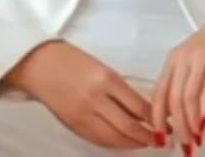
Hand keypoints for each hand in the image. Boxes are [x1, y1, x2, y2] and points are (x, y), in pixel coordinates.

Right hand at [1, 41, 160, 149]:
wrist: (38, 64)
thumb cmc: (69, 60)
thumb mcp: (101, 67)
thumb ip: (120, 88)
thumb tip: (142, 107)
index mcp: (106, 79)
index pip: (139, 106)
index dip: (156, 118)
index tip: (166, 121)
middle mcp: (95, 98)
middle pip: (130, 126)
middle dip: (149, 135)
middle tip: (161, 138)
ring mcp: (83, 114)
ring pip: (115, 137)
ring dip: (134, 143)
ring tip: (146, 142)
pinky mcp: (74, 124)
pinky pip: (99, 140)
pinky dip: (115, 143)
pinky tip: (124, 142)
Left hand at [150, 0, 204, 151]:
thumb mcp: (201, 58)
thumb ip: (192, 81)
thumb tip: (188, 110)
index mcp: (175, 58)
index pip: (158, 94)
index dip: (157, 119)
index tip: (162, 137)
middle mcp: (183, 56)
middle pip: (172, 100)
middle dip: (176, 128)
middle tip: (183, 145)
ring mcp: (200, 55)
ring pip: (188, 96)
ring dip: (191, 123)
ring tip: (195, 139)